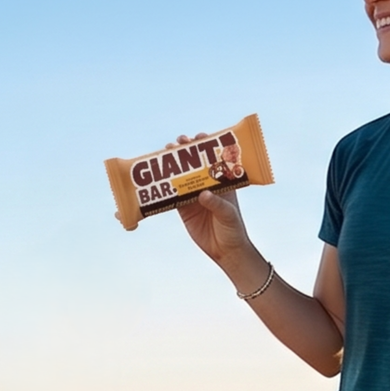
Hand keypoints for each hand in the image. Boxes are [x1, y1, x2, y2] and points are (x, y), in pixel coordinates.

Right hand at [167, 134, 255, 269]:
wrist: (225, 251)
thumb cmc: (234, 230)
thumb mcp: (228, 215)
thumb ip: (217, 204)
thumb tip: (203, 194)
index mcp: (222, 182)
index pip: (214, 159)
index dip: (206, 147)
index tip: (198, 138)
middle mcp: (207, 186)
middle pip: (194, 164)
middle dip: (185, 152)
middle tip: (177, 143)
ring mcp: (194, 196)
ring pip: (181, 176)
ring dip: (172, 165)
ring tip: (165, 153)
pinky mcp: (183, 209)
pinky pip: (171, 195)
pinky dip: (163, 189)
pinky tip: (155, 181)